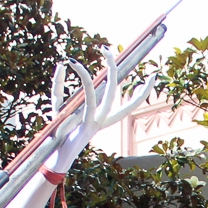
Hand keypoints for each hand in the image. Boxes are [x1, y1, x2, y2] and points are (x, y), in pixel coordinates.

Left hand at [46, 48, 158, 174]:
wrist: (55, 157)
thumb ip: (59, 85)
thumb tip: (62, 64)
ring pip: (110, 93)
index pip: (127, 105)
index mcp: (102, 118)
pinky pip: (90, 97)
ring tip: (104, 50)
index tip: (151, 77)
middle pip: (116, 92)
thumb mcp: (59, 106)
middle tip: (108, 49)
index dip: (141, 93)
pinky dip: (84, 79)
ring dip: (110, 70)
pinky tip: (74, 65)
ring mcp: (97, 121)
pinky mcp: (87, 122)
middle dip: (116, 69)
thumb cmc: (57, 133)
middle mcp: (103, 119)